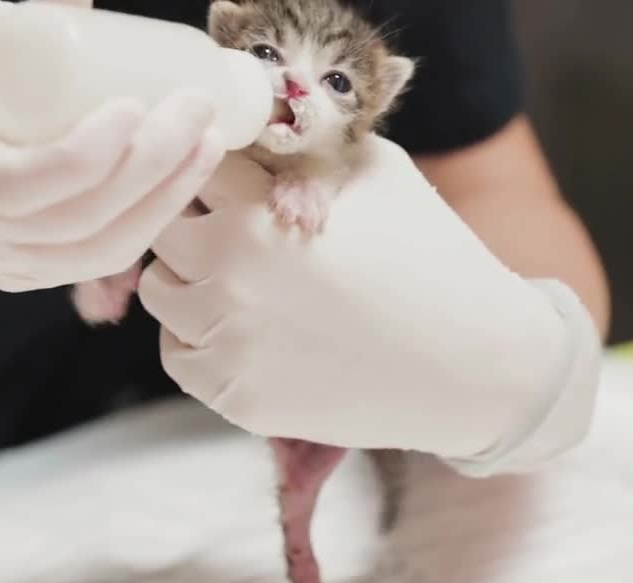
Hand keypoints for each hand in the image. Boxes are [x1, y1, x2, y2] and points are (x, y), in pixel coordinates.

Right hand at [0, 0, 223, 290]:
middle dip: (150, 170)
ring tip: (206, 145)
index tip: (134, 107)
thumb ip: (14, 10)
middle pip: (70, 221)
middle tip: (196, 110)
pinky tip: (178, 186)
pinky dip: (142, 229)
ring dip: (161, 203)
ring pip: (88, 253)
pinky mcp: (11, 271)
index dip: (85, 157)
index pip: (14, 184)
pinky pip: (86, 263)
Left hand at [138, 136, 600, 473]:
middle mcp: (230, 275)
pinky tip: (242, 329)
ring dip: (187, 280)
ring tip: (238, 282)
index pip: (192, 169)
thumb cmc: (432, 258)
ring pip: (159, 292)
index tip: (238, 182)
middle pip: (163, 228)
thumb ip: (303, 151)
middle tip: (234, 233)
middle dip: (194, 223)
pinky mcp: (235, 396)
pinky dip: (197, 339)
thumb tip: (256, 136)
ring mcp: (228, 341)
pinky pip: (178, 355)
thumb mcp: (378, 173)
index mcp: (257, 212)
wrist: (473, 365)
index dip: (217, 172)